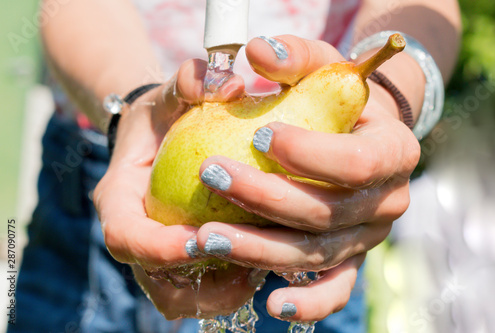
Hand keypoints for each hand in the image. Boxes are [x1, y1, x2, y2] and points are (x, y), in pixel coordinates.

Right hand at [93, 59, 268, 318]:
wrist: (158, 135)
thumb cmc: (164, 114)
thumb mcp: (172, 92)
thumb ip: (191, 82)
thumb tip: (230, 84)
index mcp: (120, 199)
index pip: (125, 236)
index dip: (158, 249)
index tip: (200, 240)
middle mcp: (135, 233)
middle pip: (153, 278)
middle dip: (198, 283)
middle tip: (245, 269)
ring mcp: (156, 252)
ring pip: (179, 295)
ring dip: (217, 293)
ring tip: (258, 273)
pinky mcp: (179, 259)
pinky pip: (200, 289)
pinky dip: (228, 288)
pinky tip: (262, 266)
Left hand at [195, 35, 420, 321]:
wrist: (355, 132)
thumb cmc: (334, 98)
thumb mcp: (320, 66)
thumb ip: (293, 56)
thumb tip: (256, 53)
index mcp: (393, 152)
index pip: (355, 162)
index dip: (308, 155)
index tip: (260, 137)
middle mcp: (388, 201)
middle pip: (326, 213)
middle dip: (265, 199)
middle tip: (211, 177)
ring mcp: (367, 236)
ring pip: (315, 253)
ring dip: (260, 249)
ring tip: (206, 237)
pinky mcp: (348, 258)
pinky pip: (332, 289)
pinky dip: (305, 303)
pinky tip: (270, 305)